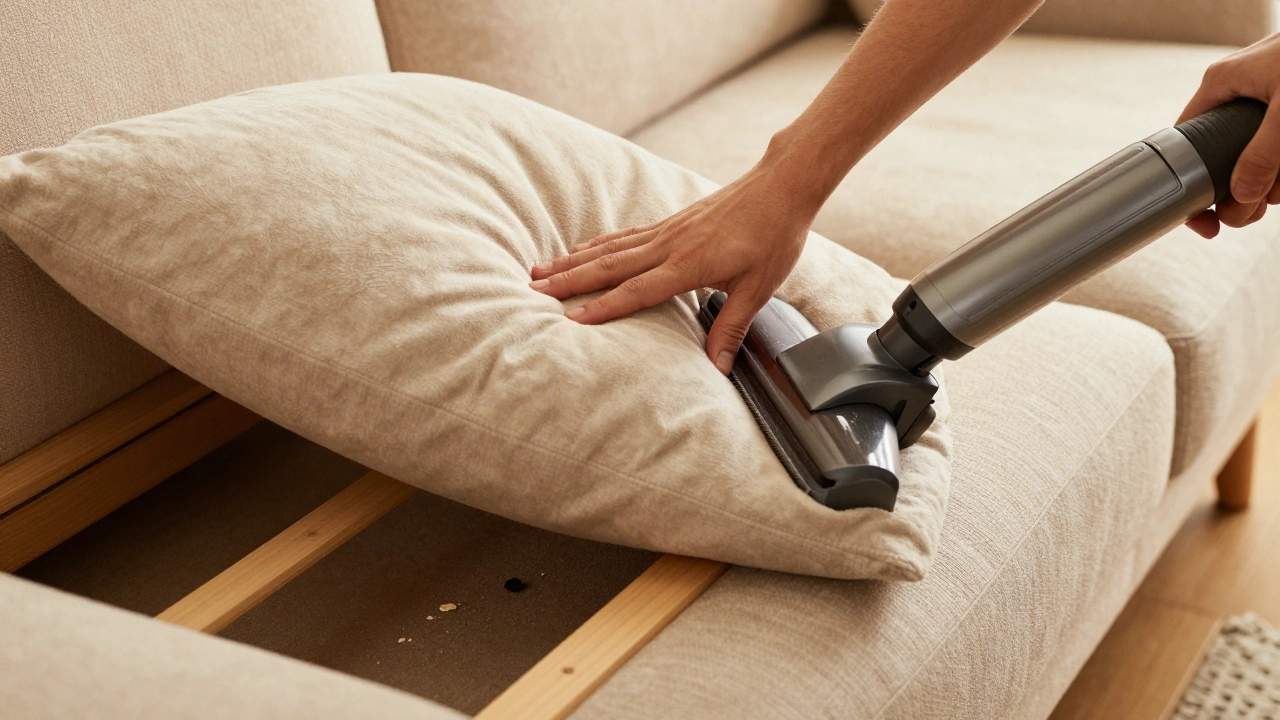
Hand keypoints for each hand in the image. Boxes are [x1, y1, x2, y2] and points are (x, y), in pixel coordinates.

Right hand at [528, 155, 818, 373]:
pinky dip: (597, 244)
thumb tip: (717, 367)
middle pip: (610, 266)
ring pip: (610, 248)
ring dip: (573, 260)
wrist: (781, 188)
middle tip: (532, 290)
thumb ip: (732, 327)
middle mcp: (670, 245)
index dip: (603, 306)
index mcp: (689, 264)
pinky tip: (580, 249)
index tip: (570, 319)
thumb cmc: (774, 237)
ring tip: (539, 269)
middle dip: (569, 279)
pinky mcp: (669, 222)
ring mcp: (666, 230)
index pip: (637, 290)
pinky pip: (624, 235)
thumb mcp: (759, 288)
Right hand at [1179, 32, 1279, 237]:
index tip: (1203, 219)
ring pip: (1249, 157)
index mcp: (1220, 84)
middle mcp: (1233, 92)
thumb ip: (1263, 154)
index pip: (1183, 143)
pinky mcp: (1279, 105)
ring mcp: (1258, 99)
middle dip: (1240, 189)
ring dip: (1270, 181)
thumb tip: (1241, 196)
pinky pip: (1270, 146)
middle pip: (1219, 159)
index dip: (1190, 186)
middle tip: (1258, 207)